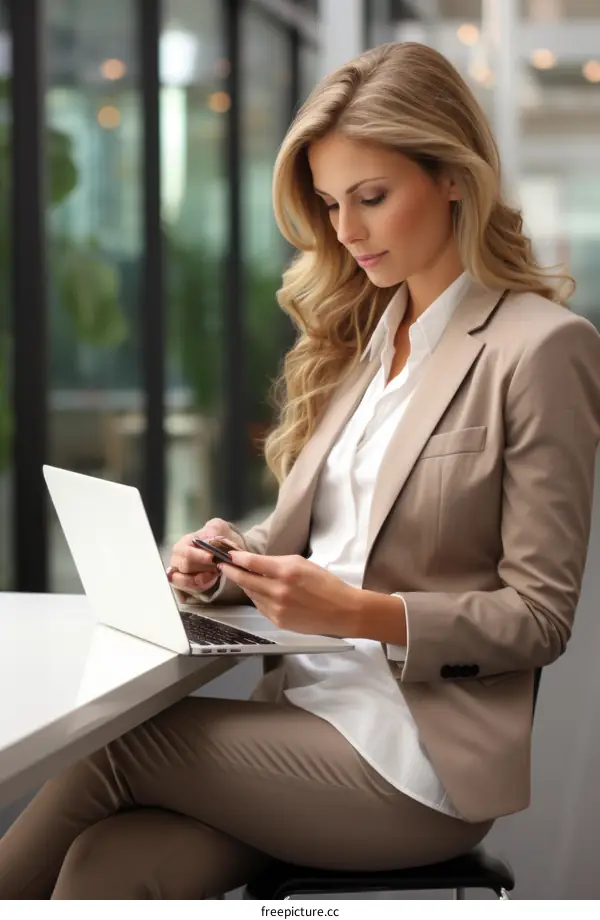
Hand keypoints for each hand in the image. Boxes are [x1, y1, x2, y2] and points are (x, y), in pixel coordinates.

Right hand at [168, 519, 244, 595]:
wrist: (227, 553)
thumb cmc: (220, 540)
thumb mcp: (219, 528)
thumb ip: (214, 528)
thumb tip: (210, 535)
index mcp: (184, 543)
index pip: (185, 551)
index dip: (197, 555)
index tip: (211, 557)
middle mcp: (178, 558)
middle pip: (184, 566)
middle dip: (203, 567)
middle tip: (217, 566)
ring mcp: (180, 572)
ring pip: (184, 580)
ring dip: (201, 578)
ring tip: (214, 573)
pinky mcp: (185, 584)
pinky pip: (188, 589)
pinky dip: (201, 586)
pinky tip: (211, 579)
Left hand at [217, 551, 359, 636]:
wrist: (342, 611)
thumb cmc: (326, 583)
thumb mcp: (302, 564)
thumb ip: (277, 563)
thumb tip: (256, 563)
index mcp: (286, 572)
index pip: (252, 563)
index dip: (237, 558)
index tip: (228, 555)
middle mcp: (278, 591)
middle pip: (245, 580)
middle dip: (231, 571)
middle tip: (222, 565)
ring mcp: (277, 609)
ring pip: (251, 594)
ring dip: (245, 585)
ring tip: (240, 577)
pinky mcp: (278, 621)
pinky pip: (260, 606)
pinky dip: (257, 597)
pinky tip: (258, 592)